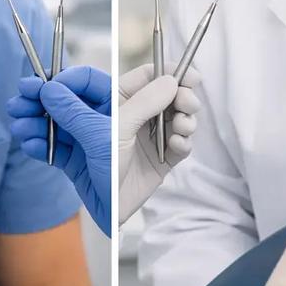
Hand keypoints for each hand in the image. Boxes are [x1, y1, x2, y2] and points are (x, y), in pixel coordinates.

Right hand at [6, 66, 111, 235]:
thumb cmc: (128, 178)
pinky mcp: (76, 161)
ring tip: (19, 126)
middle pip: (68, 98)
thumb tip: (55, 86)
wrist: (121, 222)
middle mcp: (105, 119)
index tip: (43, 85)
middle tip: (18, 100)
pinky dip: (39, 144)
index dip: (66, 79)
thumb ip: (79, 110)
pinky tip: (29, 145)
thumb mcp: (109, 137)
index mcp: (122, 105)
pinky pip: (53, 147)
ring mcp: (89, 140)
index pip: (90, 80)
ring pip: (56, 122)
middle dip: (41, 99)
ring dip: (34, 121)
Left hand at [117, 64, 201, 224]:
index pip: (141, 76)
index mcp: (113, 103)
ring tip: (181, 126)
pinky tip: (178, 144)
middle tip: (188, 101)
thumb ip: (139, 103)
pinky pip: (181, 143)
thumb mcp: (110, 132)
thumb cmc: (97, 173)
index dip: (163, 71)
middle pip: (165, 92)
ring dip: (185, 118)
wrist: (106, 214)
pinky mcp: (161, 158)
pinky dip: (184, 141)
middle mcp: (131, 117)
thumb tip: (167, 78)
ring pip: (177, 115)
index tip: (185, 74)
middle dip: (181, 94)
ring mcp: (148, 137)